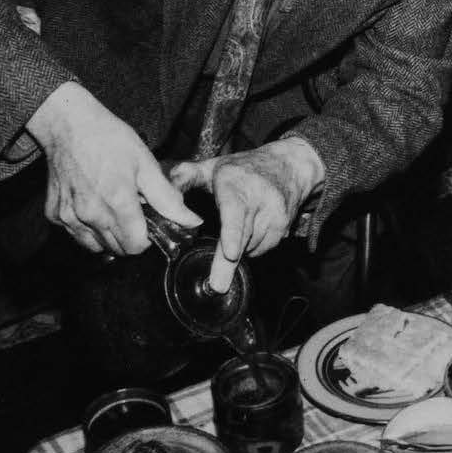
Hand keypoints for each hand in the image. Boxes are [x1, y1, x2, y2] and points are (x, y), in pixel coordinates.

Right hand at [26, 81, 200, 254]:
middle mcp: (90, 215)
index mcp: (117, 203)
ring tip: (113, 209)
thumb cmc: (110, 140)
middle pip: (118, 249)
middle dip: (130, 237)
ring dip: (109, 236)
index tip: (149, 223)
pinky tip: (94, 205)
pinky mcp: (54, 214)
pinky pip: (76, 235)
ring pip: (96, 246)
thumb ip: (168, 199)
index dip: (148, 238)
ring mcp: (69, 216)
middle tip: (133, 212)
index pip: (136, 247)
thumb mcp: (146, 164)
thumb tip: (193, 222)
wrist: (69, 125)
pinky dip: (87, 228)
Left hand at [168, 137, 324, 292]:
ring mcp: (275, 215)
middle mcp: (260, 200)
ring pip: (251, 247)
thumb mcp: (213, 166)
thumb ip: (185, 176)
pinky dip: (252, 247)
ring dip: (237, 249)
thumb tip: (161, 190)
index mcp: (237, 185)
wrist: (290, 166)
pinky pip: (263, 248)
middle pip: (243, 239)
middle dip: (227, 264)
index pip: (235, 213)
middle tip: (217, 286)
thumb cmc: (246, 167)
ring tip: (232, 233)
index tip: (230, 253)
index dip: (233, 234)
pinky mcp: (284, 228)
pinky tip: (248, 232)